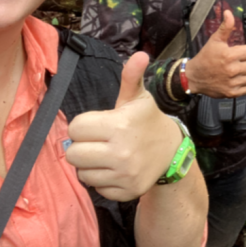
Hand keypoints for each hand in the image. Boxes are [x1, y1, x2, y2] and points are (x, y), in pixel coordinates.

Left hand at [66, 52, 181, 200]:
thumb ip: (131, 77)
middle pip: (73, 153)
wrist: (172, 152)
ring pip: (82, 173)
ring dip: (89, 164)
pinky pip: (95, 188)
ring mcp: (124, 175)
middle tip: (97, 141)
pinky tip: (114, 169)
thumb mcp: (138, 98)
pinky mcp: (125, 192)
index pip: (76, 128)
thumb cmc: (147, 121)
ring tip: (105, 155)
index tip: (97, 124)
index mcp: (120, 125)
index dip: (83, 125)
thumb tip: (139, 54)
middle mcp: (121, 152)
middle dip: (82, 146)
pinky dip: (101, 180)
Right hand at [184, 9, 245, 97]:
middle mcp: (232, 70)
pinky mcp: (231, 93)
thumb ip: (225, 27)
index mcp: (229, 55)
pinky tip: (238, 80)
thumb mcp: (215, 40)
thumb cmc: (205, 57)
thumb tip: (229, 13)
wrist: (194, 76)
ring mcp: (232, 83)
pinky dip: (245, 85)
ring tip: (240, 71)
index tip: (241, 53)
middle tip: (241, 62)